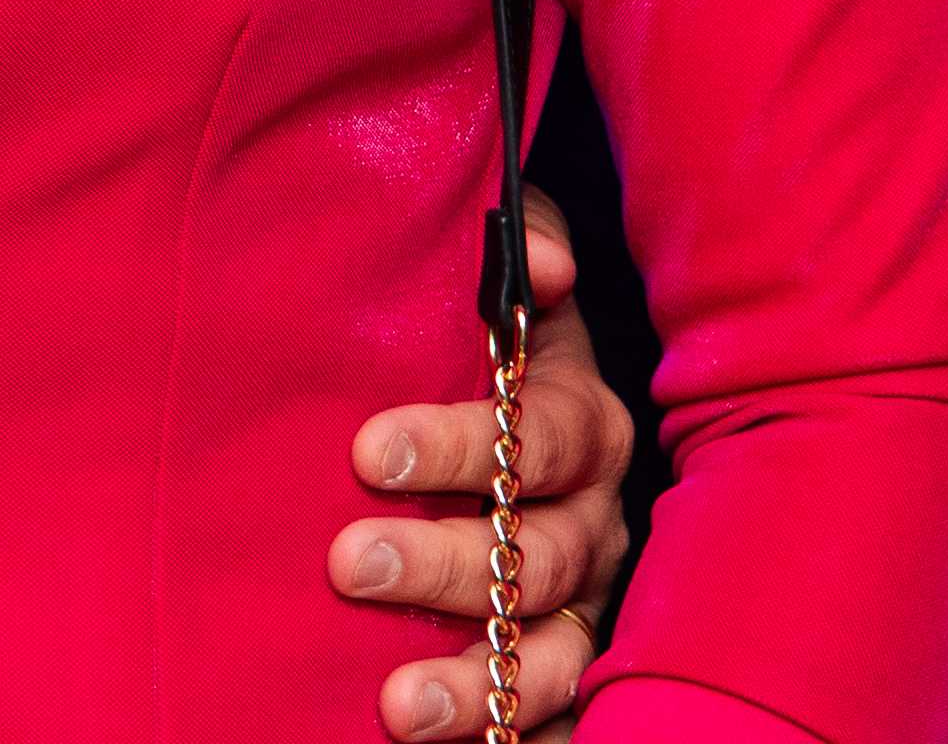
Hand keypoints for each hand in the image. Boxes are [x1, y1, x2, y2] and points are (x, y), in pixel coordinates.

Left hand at [331, 198, 636, 735]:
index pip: (536, 436)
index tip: (368, 451)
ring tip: (395, 706)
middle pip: (541, 555)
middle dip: (445, 563)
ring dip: (475, 681)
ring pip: (553, 653)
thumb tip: (540, 263)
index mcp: (579, 421)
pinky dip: (515, 737)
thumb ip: (514, 252)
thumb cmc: (474, 334)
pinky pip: (557, 714)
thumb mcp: (495, 277)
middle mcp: (596, 518)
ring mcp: (582, 601)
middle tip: (351, 564)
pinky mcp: (558, 660)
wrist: (492, 399)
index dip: (459, 445)